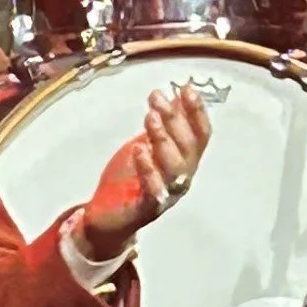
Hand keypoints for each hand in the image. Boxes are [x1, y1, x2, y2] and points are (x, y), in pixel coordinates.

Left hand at [76, 84, 210, 259]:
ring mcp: (167, 194)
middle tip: (157, 98)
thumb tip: (170, 96)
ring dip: (164, 140)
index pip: (200, 135)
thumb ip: (159, 127)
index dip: (197, 112)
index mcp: (185, 162)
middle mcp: (182, 178)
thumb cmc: (127, 180)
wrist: (106, 218)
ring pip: (176, 167)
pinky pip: (155, 190)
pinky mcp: (148, 209)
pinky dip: (148, 169)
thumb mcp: (144, 146)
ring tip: (149, 118)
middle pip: (189, 147)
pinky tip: (139, 150)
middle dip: (175, 119)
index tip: (186, 88)